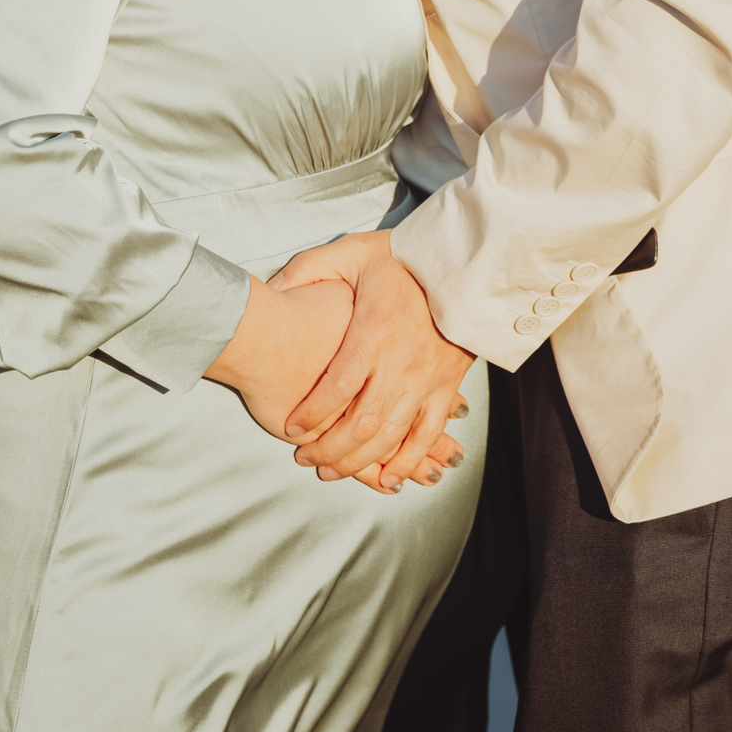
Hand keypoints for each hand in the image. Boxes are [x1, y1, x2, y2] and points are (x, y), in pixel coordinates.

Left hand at [205, 276, 460, 487]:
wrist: (459, 265)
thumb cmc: (402, 259)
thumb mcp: (350, 252)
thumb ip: (308, 269)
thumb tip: (272, 288)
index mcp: (374, 331)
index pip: (338, 385)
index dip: (312, 413)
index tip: (290, 427)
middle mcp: (401, 362)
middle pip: (363, 421)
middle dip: (330, 449)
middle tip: (305, 459)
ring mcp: (427, 379)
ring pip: (392, 435)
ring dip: (360, 461)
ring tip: (331, 472)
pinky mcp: (445, 387)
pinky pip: (427, 434)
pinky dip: (408, 461)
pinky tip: (387, 479)